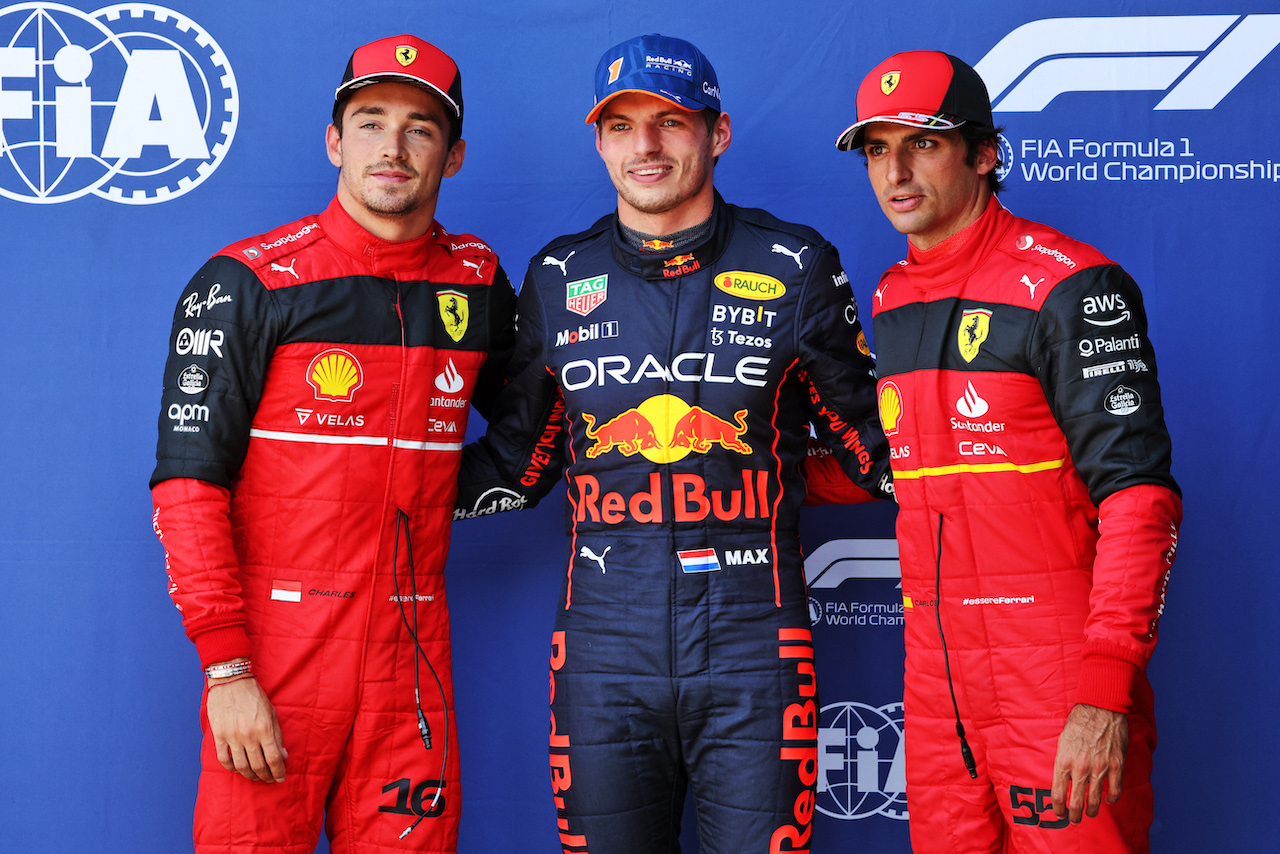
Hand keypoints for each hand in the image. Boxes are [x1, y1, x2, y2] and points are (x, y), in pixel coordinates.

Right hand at [206, 674, 287, 782]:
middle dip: (265, 776)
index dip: (279, 771)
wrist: (231, 681)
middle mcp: (248, 735)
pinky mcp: (218, 736)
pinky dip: (231, 768)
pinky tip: (238, 769)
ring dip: (250, 775)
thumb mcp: (272, 713)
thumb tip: (283, 755)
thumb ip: (277, 735)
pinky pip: (223, 759)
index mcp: (265, 728)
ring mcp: (232, 736)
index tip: (280, 778)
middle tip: (269, 779)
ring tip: (255, 776)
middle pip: (258, 766)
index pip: (274, 758)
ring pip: (241, 766)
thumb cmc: (254, 696)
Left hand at [1051, 703, 1126, 822]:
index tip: (1059, 813)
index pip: (1058, 794)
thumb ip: (1063, 762)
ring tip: (1089, 814)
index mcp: (1063, 761)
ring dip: (1092, 811)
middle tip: (1074, 820)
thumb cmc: (1078, 723)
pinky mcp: (1116, 765)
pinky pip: (1115, 789)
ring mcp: (1100, 767)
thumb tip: (1063, 780)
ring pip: (1095, 800)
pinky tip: (1109, 801)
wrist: (1099, 708)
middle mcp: (1081, 767)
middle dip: (1074, 815)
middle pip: (1076, 802)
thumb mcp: (1061, 742)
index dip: (1058, 808)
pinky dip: (1112, 798)